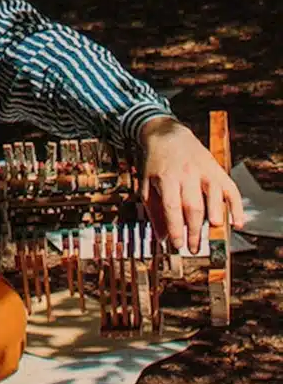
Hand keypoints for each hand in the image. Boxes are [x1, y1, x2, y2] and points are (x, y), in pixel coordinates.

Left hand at [139, 117, 244, 253]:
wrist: (168, 135)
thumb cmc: (155, 164)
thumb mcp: (146, 184)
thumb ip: (153, 210)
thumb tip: (162, 238)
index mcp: (166, 178)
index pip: (171, 207)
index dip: (175, 228)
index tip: (177, 245)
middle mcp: (186, 174)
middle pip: (193, 206)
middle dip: (194, 230)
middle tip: (194, 248)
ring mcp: (204, 171)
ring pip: (213, 196)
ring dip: (215, 216)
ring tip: (214, 233)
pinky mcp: (218, 170)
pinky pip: (231, 189)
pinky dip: (236, 207)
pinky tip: (237, 223)